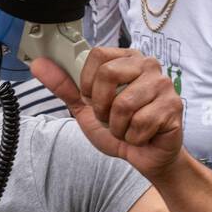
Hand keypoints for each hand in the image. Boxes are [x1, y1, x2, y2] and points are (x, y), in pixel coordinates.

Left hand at [31, 48, 184, 180]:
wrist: (145, 156)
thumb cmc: (119, 127)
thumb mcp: (85, 107)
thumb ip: (64, 85)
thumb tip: (38, 64)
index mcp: (127, 58)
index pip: (98, 55)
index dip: (88, 82)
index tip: (92, 98)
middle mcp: (148, 65)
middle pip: (108, 75)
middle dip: (101, 107)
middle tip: (110, 117)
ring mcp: (164, 85)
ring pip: (123, 105)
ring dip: (117, 126)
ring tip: (126, 128)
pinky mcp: (173, 107)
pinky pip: (140, 124)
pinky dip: (133, 137)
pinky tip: (141, 135)